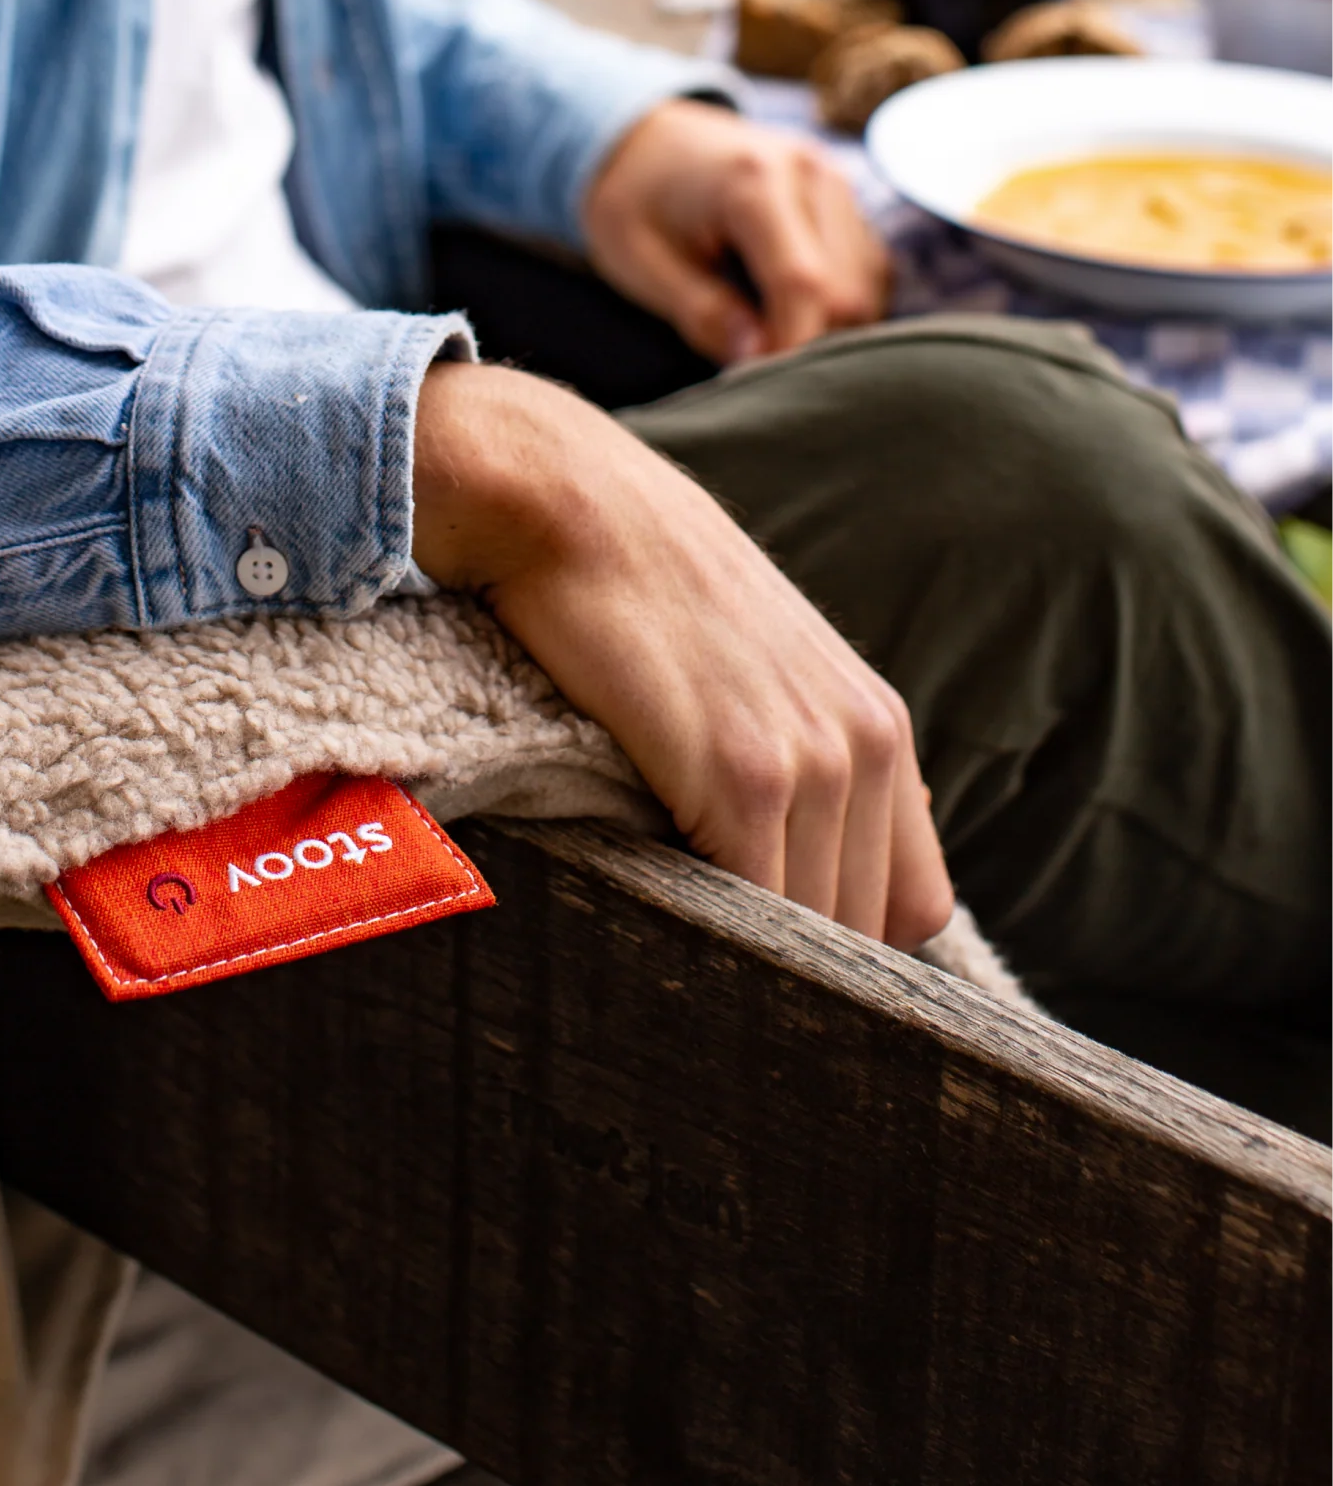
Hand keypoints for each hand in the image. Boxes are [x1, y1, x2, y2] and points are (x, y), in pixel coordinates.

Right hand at [412, 360, 953, 946]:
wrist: (572, 506)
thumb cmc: (643, 591)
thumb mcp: (764, 667)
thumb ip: (815, 758)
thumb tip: (839, 870)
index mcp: (880, 726)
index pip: (912, 907)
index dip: (847, 946)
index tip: (776, 960)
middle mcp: (868, 745)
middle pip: (863, 933)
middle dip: (795, 969)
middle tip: (718, 979)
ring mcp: (814, 763)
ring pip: (811, 934)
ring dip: (750, 965)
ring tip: (682, 957)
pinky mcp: (744, 776)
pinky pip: (752, 910)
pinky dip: (712, 941)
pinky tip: (660, 925)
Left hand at [582, 96, 888, 365]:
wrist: (643, 138)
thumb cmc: (633, 200)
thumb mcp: (641, 261)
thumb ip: (702, 312)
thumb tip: (759, 360)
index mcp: (754, 181)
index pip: (803, 284)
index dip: (791, 347)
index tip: (759, 387)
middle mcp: (810, 173)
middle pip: (847, 290)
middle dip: (809, 341)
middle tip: (753, 364)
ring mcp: (834, 180)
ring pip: (866, 284)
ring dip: (828, 325)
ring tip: (763, 334)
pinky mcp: (843, 197)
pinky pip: (865, 268)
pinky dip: (836, 303)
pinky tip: (785, 311)